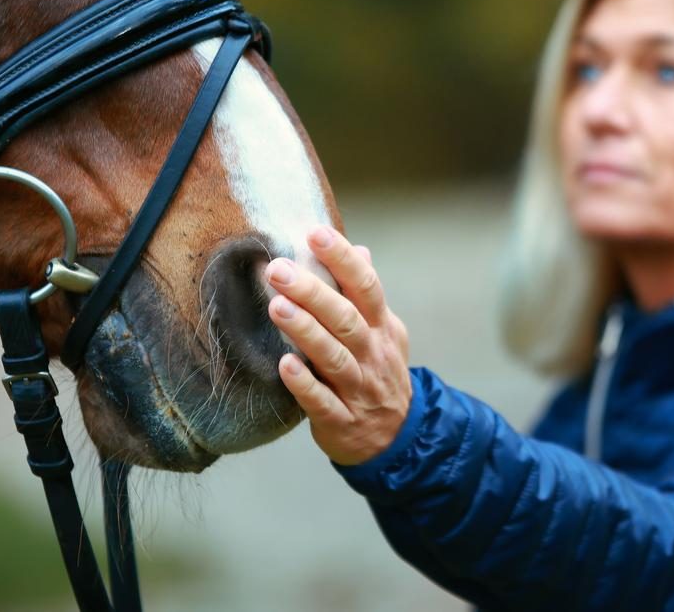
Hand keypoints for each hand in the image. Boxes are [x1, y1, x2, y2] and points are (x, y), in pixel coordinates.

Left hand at [265, 226, 411, 465]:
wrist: (396, 439)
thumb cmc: (378, 374)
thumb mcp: (383, 332)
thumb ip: (366, 295)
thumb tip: (361, 250)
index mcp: (381, 328)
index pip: (366, 286)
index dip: (342, 259)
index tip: (316, 233)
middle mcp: (371, 354)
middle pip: (345, 319)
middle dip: (312, 292)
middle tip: (278, 269)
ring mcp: (358, 388)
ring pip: (333, 357)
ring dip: (305, 331)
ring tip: (277, 306)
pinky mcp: (340, 420)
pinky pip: (322, 401)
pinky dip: (304, 384)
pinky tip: (284, 365)